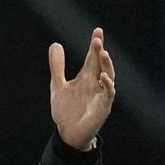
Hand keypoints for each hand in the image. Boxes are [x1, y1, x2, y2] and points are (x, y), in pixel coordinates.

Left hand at [48, 27, 115, 150]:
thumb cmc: (65, 110)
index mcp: (86, 77)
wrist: (67, 133)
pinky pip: (108, 93)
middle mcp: (96, 83)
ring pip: (109, 76)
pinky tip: (103, 76)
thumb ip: (57, 66)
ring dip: (106, 65)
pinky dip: (107, 84)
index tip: (97, 31)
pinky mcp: (103, 106)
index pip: (93, 57)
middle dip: (100, 51)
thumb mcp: (58, 85)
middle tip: (97, 39)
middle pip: (101, 64)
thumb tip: (56, 44)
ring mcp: (101, 94)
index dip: (95, 45)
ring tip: (103, 53)